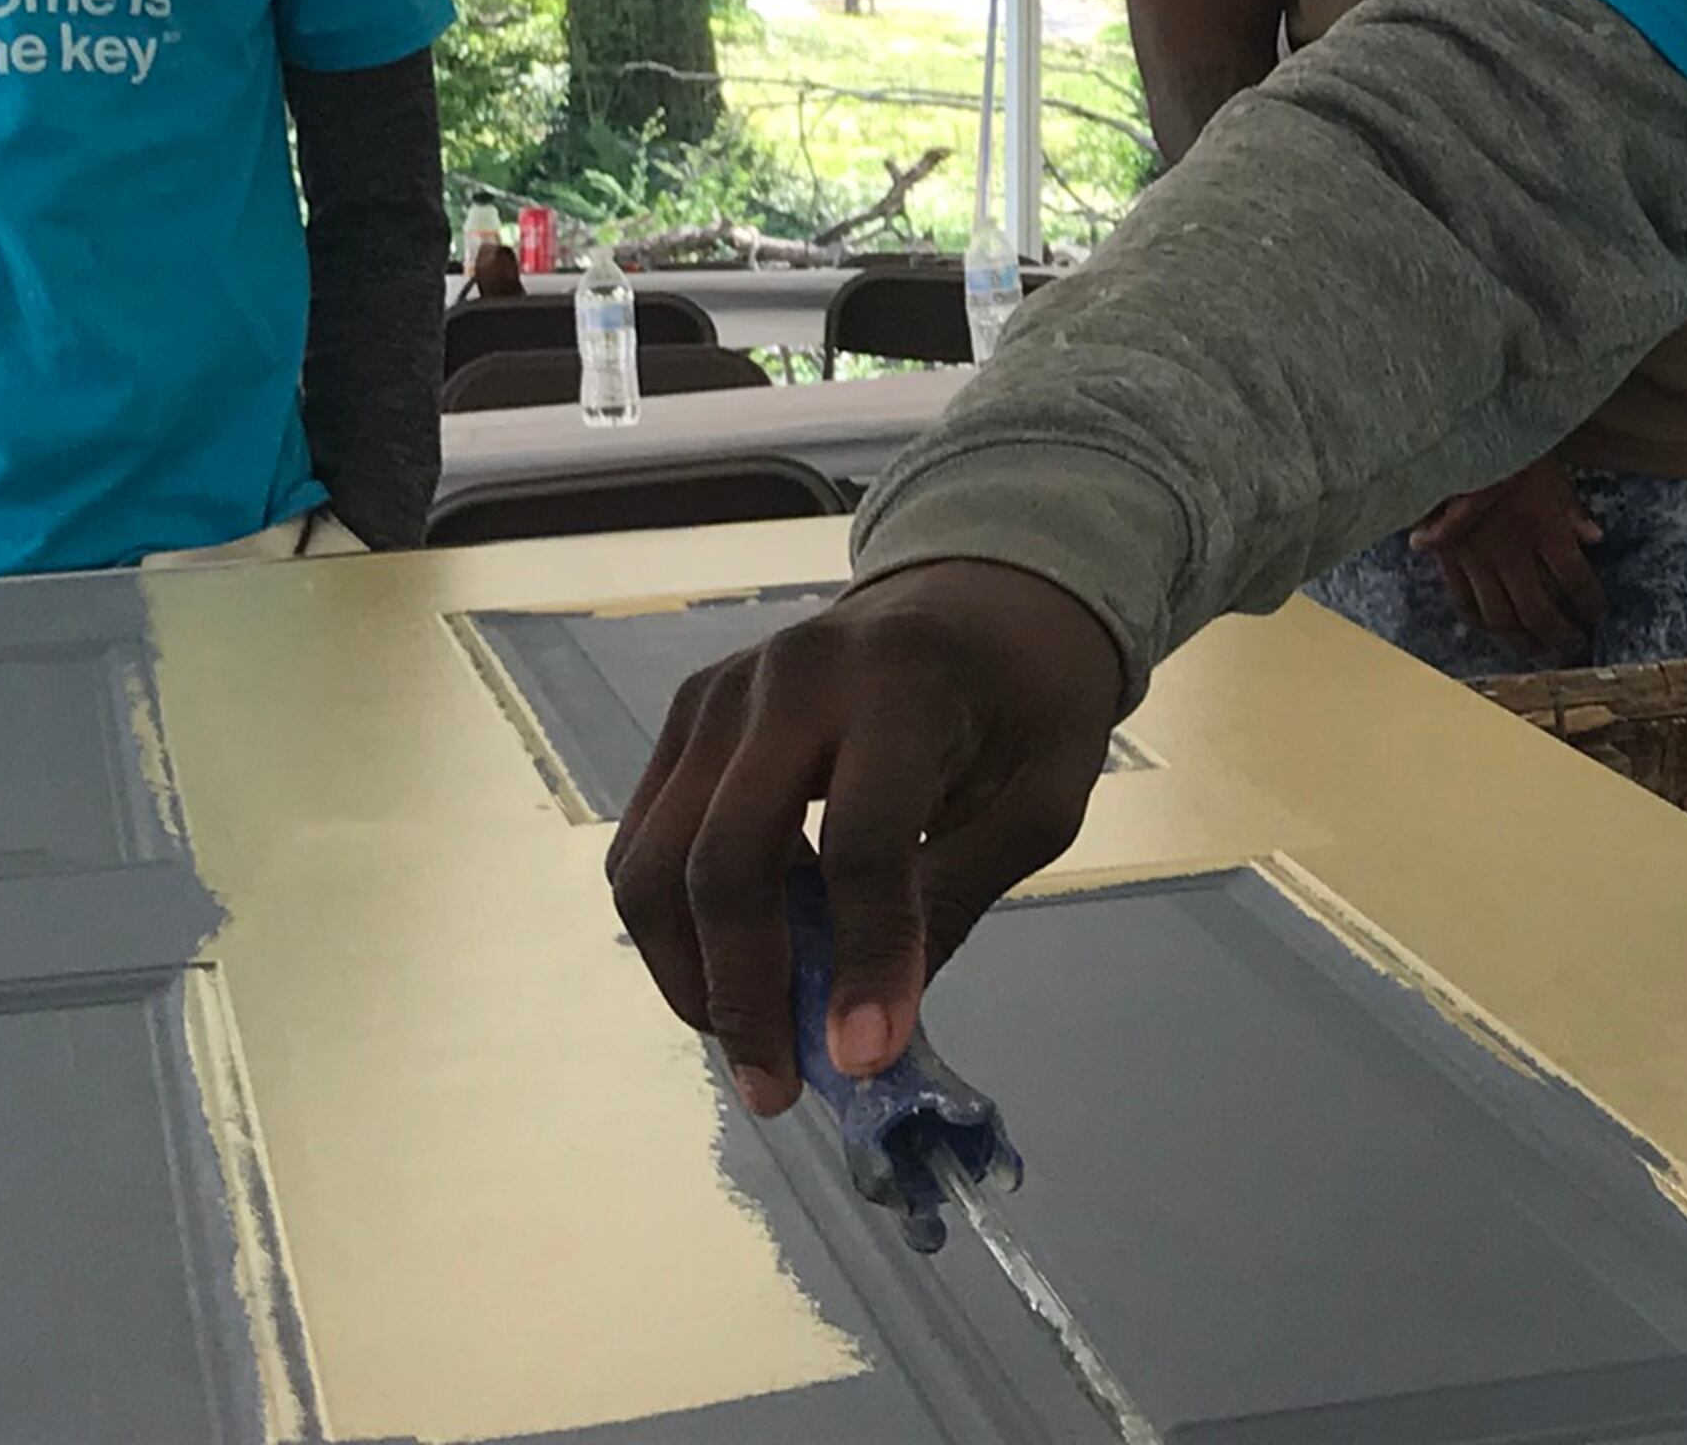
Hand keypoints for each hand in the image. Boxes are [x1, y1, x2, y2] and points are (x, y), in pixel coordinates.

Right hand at [605, 558, 1123, 1117]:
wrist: (979, 598)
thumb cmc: (1028, 702)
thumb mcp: (1041, 800)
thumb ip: (952, 902)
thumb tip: (865, 1037)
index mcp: (905, 681)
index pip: (862, 841)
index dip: (861, 961)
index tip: (862, 1063)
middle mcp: (793, 675)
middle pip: (724, 859)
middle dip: (744, 994)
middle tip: (781, 1088)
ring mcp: (722, 691)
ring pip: (653, 864)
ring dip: (692, 976)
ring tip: (757, 1043)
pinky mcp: (687, 718)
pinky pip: (645, 845)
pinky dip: (677, 929)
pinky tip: (745, 964)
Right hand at [1407, 458, 1605, 652]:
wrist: (1452, 436)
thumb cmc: (1505, 444)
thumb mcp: (1549, 467)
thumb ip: (1570, 508)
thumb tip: (1595, 538)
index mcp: (1543, 527)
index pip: (1575, 580)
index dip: (1590, 603)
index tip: (1598, 613)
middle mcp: (1512, 550)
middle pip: (1539, 611)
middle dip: (1559, 634)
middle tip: (1572, 644)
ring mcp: (1477, 558)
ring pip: (1501, 617)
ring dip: (1522, 640)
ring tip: (1537, 650)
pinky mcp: (1449, 557)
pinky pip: (1465, 602)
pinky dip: (1481, 622)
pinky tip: (1494, 629)